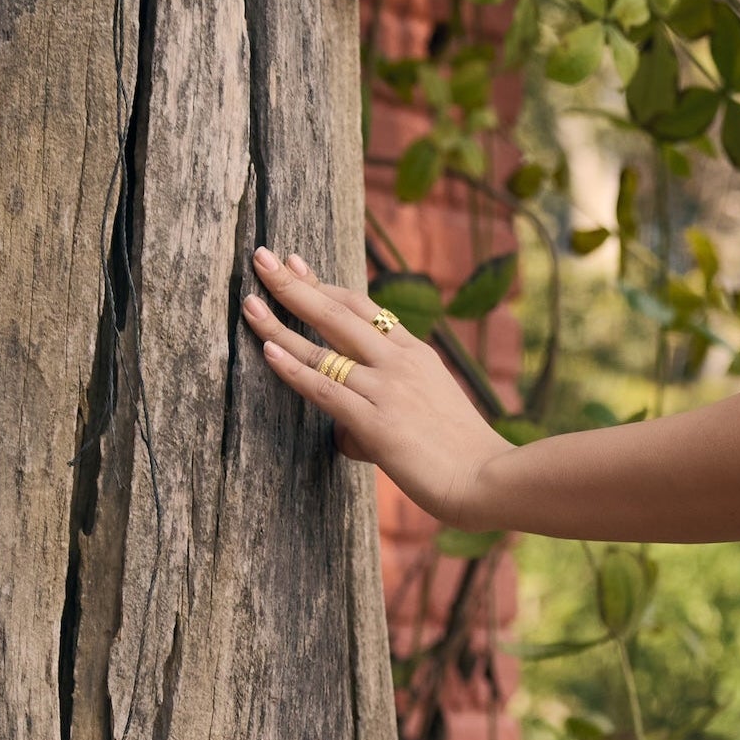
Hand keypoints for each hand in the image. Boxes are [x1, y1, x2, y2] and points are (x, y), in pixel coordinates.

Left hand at [242, 250, 515, 529]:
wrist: (490, 480)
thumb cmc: (464, 457)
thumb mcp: (431, 417)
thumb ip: (383, 413)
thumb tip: (346, 433)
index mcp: (417, 355)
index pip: (365, 309)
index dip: (326, 285)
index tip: (296, 266)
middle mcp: (400, 363)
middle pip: (339, 314)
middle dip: (296, 285)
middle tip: (263, 259)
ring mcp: (388, 390)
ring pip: (324, 349)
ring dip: (280, 324)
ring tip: (249, 303)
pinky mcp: (376, 423)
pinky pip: (326, 389)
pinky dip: (294, 369)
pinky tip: (268, 351)